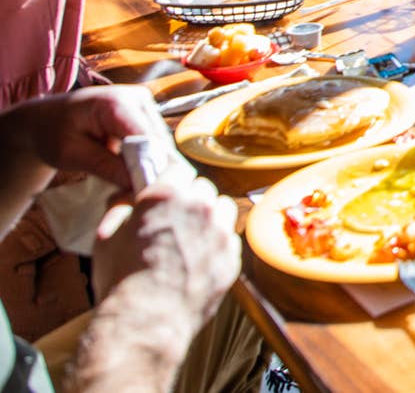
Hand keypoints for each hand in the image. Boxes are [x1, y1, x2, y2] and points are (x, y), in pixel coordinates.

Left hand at [7, 85, 150, 189]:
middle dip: (146, 168)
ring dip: (145, 165)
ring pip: (159, 144)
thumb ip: (105, 167)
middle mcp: (138, 98)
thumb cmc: (52, 133)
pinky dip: (143, 159)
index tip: (137, 193)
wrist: (46, 118)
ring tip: (125, 181)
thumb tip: (138, 184)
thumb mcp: (70, 154)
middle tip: (129, 193)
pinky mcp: (147, 113)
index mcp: (117, 102)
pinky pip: (154, 142)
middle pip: (157, 142)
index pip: (146, 139)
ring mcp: (145, 104)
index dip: (146, 167)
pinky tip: (127, 169)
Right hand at [91, 176, 238, 313]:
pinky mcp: (233, 255)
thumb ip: (119, 207)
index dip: (172, 178)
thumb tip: (125, 197)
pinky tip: (200, 259)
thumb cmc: (122, 282)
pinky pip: (230, 237)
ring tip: (191, 237)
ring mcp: (220, 231)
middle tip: (176, 218)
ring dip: (210, 217)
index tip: (170, 187)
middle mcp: (198, 207)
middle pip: (203, 188)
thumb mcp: (105, 237)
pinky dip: (219, 243)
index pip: (178, 167)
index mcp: (165, 196)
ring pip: (223, 208)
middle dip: (191, 199)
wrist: (146, 322)